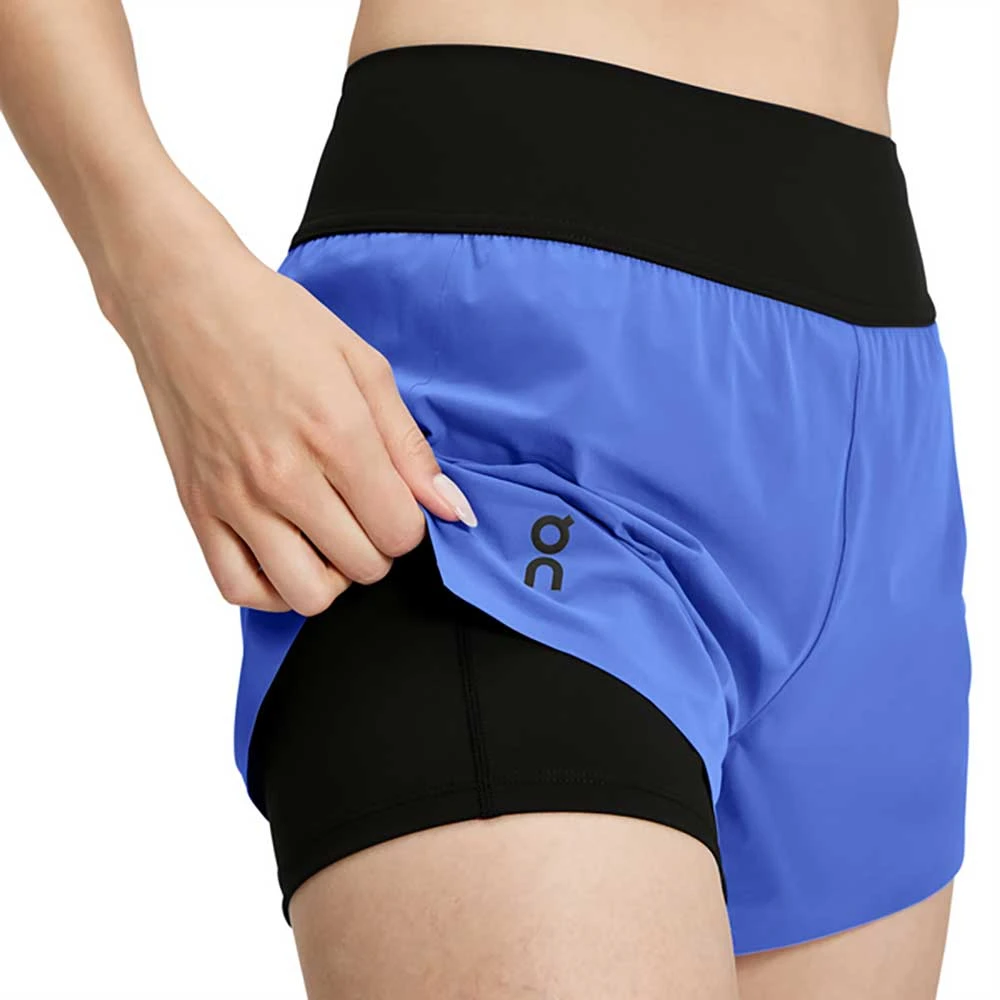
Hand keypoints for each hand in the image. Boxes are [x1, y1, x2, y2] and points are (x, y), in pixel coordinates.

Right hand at [104, 227, 476, 615]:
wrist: (182, 298)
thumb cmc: (275, 321)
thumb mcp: (363, 365)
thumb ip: (408, 445)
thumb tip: (450, 506)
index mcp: (337, 435)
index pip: (400, 532)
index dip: (410, 524)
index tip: (396, 501)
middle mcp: (286, 476)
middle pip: (362, 565)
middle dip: (377, 547)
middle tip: (364, 512)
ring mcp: (236, 497)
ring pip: (306, 593)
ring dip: (330, 575)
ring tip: (327, 539)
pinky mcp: (197, 507)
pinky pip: (238, 587)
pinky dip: (270, 588)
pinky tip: (285, 554)